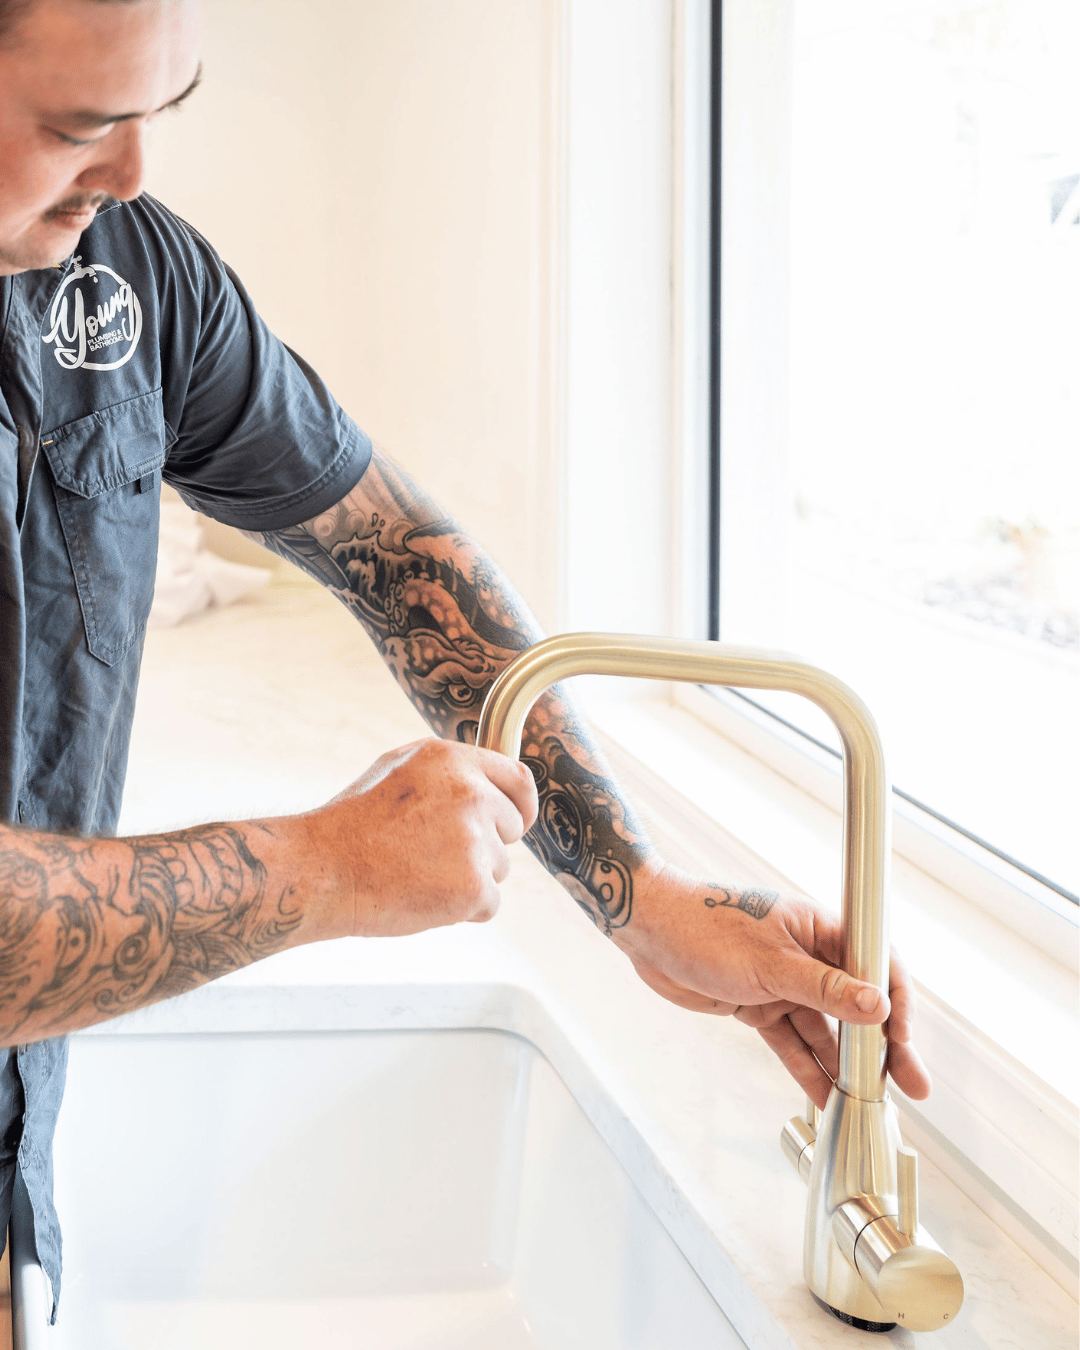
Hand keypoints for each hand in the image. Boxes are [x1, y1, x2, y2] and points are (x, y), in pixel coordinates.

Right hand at [307, 738, 538, 937]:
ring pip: (499, 869)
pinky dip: (463, 910)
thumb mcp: (398, 769)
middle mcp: (471, 794)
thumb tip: (488, 783)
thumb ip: (449, 771)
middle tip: (433, 854)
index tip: (517, 823)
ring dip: (470, 878)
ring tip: (419, 874)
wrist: (322, 871)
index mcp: (453, 761)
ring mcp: (475, 841)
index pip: (519, 780)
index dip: (520, 806)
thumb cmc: (352, 824)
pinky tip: (424, 898)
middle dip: (484, 845)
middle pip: (511, 829)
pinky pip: (489, 904)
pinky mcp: (474, 886)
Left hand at [616, 861, 930, 1107]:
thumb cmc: (705, 926)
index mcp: (818, 928)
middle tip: (912, 1085)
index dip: (898, 1002)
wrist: (648, 930)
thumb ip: (825, 989)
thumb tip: (879, 1007)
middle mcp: (806, 955)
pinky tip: (827, 1097)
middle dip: (883, 1046)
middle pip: (856, 1004)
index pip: (875, 964)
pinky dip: (807, 1068)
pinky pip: (791, 1041)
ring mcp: (782, 982)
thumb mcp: (771, 963)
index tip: (905, 1040)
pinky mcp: (757, 1004)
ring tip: (871, 1103)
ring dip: (846, 1064)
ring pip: (825, 1029)